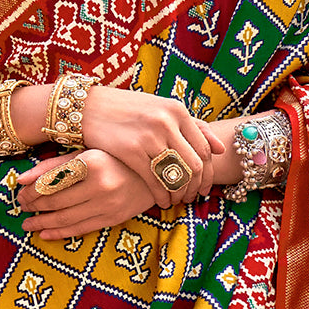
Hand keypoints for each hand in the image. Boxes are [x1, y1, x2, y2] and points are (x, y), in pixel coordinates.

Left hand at [16, 150, 154, 239]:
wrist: (157, 171)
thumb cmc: (116, 157)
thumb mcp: (85, 153)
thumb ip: (53, 165)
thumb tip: (20, 180)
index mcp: (90, 163)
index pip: (50, 182)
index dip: (31, 191)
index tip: (20, 194)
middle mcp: (100, 185)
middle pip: (55, 201)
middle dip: (34, 206)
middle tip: (20, 208)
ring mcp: (108, 204)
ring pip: (66, 218)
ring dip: (42, 223)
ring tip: (28, 224)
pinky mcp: (114, 218)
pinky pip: (81, 229)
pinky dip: (60, 233)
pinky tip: (45, 234)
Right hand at [78, 86, 224, 206]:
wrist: (88, 107)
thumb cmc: (127, 110)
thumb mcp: (161, 110)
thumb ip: (192, 126)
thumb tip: (220, 148)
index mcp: (178, 110)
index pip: (204, 149)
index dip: (208, 174)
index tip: (204, 187)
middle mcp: (167, 121)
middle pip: (194, 165)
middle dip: (196, 187)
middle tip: (191, 198)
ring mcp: (149, 136)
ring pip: (176, 175)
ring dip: (179, 194)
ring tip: (175, 200)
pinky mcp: (131, 151)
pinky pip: (155, 181)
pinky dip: (162, 196)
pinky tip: (161, 202)